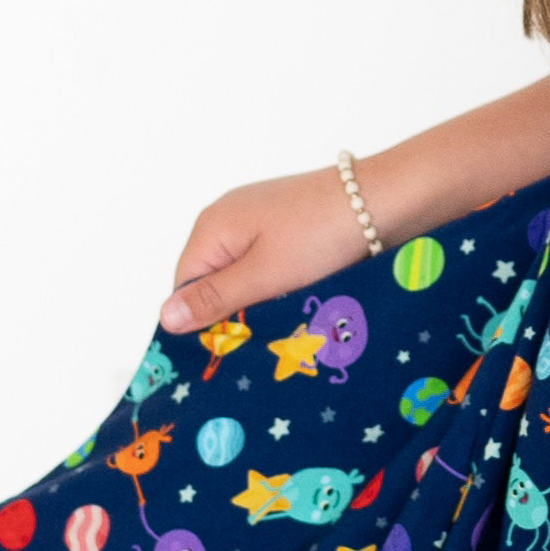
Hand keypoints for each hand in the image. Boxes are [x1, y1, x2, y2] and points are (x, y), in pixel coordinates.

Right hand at [160, 169, 378, 332]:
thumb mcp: (264, 275)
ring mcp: (262, 219)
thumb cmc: (321, 234)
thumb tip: (164, 318)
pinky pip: (272, 263)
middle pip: (214, 280)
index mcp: (213, 226)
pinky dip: (283, 284)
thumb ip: (215, 298)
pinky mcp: (291, 225)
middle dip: (235, 311)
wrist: (385, 200)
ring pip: (246, 275)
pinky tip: (302, 298)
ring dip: (262, 300)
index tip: (226, 350)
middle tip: (260, 340)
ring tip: (285, 321)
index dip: (201, 320)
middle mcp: (231, 218)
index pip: (184, 286)